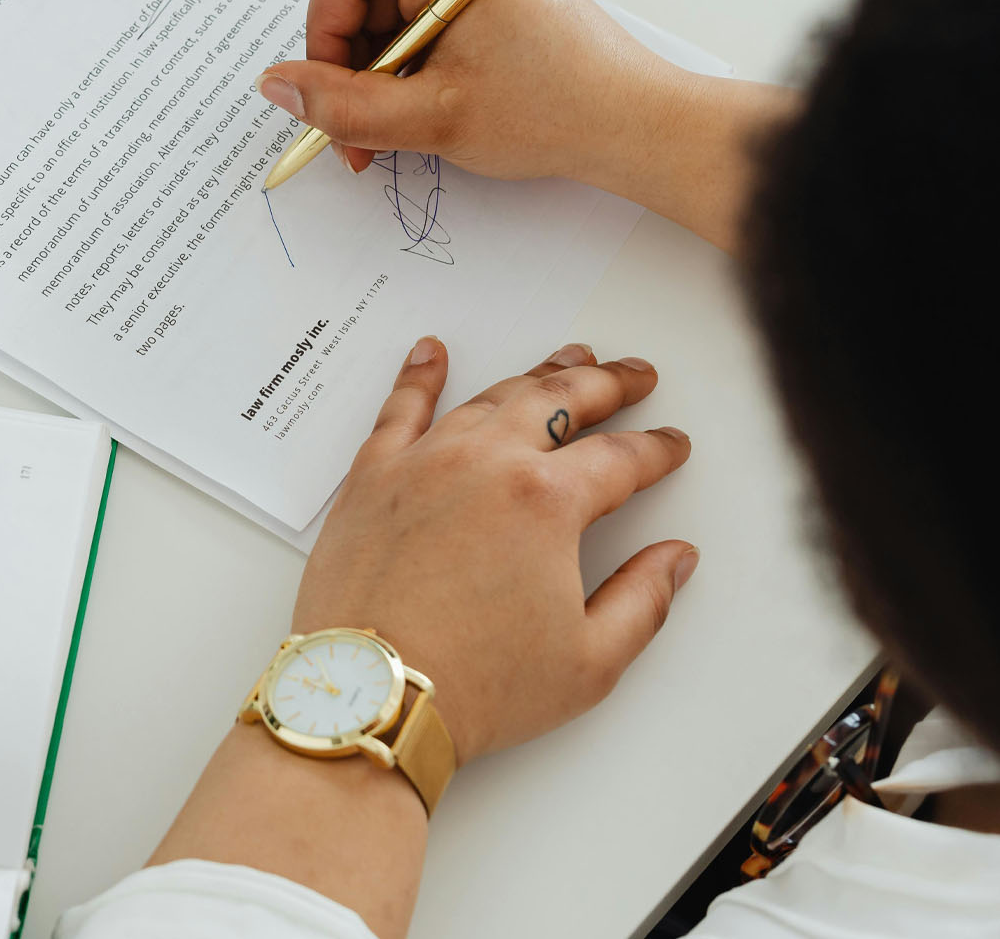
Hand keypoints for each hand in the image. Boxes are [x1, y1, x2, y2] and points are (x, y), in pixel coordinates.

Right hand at [255, 0, 683, 182]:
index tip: (325, 86)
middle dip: (353, 64)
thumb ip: (343, 104)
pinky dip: (416, 72)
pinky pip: (433, 28)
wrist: (636, 128)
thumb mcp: (431, 117)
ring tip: (397, 133)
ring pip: (399, 18)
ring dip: (383, 76)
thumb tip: (277, 84)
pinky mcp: (501, 4)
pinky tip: (426, 116)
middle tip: (356, 130)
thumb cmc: (555, 111)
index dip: (324, 28)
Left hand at [294, 337, 697, 765]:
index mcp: (547, 502)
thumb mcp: (588, 662)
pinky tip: (431, 351)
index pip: (621, 457)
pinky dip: (420, 375)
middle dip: (608, 384)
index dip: (657, 449)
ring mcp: (426, 460)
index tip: (672, 444)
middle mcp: (488, 462)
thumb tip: (676, 558)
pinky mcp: (374, 475)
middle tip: (634, 374)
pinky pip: (401, 407)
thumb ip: (643, 600)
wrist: (372, 697)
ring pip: (493, 395)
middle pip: (561, 401)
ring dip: (537, 373)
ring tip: (567, 360)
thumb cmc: (475, 686)